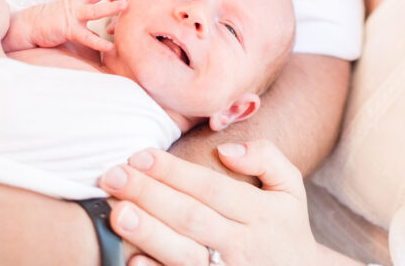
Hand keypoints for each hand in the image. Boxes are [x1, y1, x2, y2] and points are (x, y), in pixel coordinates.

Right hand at [5, 0, 130, 52]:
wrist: (29, 26)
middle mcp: (75, 3)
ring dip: (110, 8)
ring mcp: (71, 16)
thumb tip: (106, 21)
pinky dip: (98, 41)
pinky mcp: (67, 30)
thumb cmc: (53, 19)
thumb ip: (87, 13)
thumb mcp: (71, 11)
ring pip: (94, 10)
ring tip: (125, 5)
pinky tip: (109, 46)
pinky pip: (85, 36)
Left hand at [100, 141, 319, 265]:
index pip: (210, 188)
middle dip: (149, 194)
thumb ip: (265, 157)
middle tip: (114, 175)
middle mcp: (243, 246)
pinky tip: (132, 260)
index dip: (174, 172)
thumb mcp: (290, 187)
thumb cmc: (286, 226)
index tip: (141, 155)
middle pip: (191, 217)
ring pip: (183, 254)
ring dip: (148, 233)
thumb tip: (225, 149)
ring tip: (116, 211)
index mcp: (260, 214)